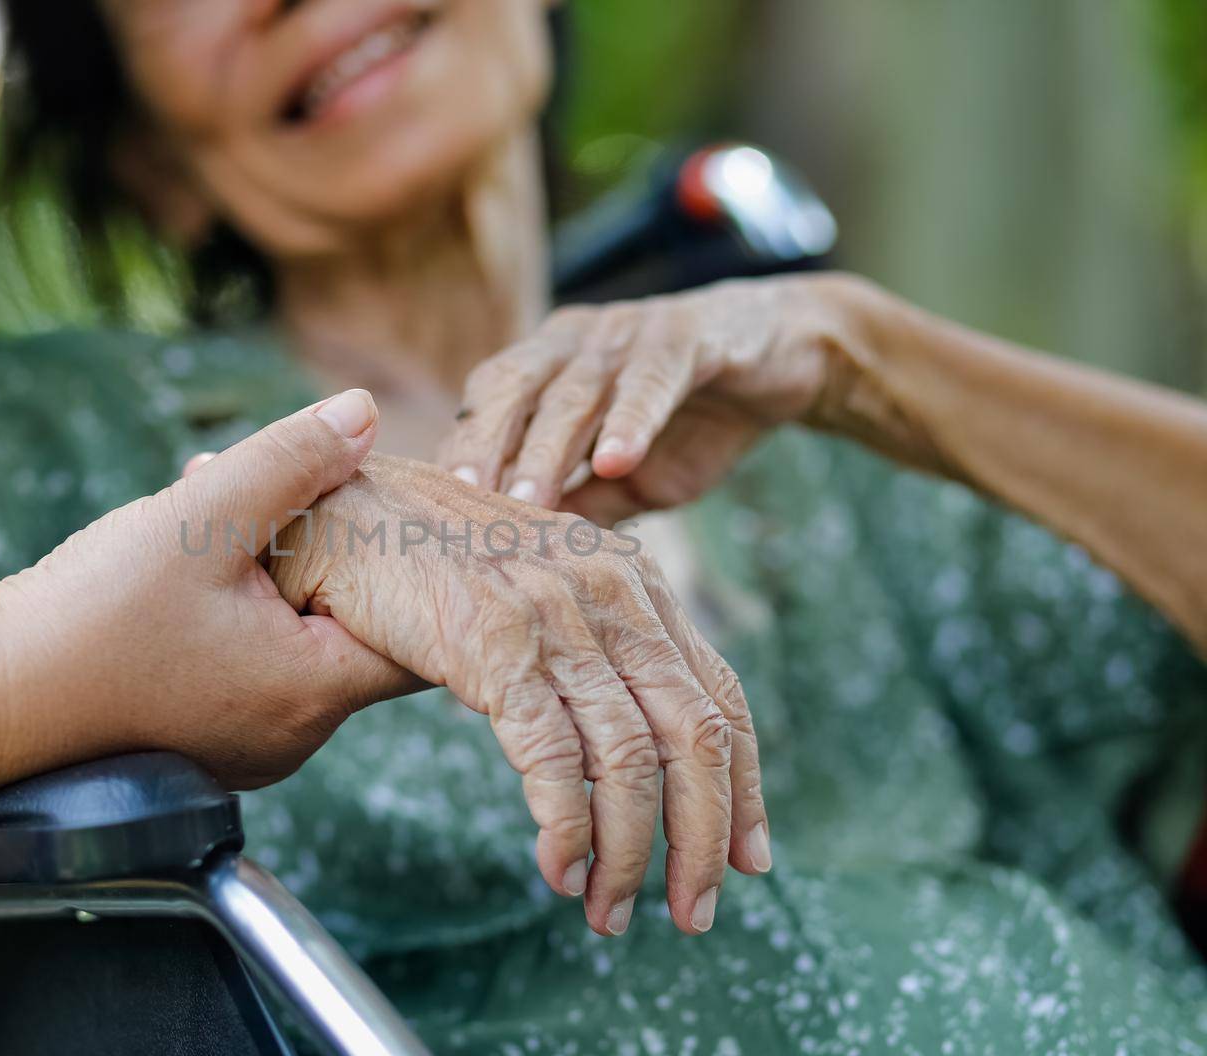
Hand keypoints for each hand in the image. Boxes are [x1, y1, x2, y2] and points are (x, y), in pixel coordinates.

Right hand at [0, 390, 419, 798]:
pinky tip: (198, 550)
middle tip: (312, 480)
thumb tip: (366, 413)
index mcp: (312, 693)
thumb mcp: (198, 519)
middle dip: (340, 545)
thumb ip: (291, 462)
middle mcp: (294, 735)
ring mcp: (249, 742)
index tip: (407, 498)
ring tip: (229, 502)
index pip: (420, 631)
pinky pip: (257, 657)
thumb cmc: (85, 619)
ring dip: (282, 565)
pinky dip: (246, 600)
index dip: (420, 559)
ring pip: (302, 635)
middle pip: (360, 627)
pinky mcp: (206, 733)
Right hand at [265, 456, 769, 936]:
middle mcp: (611, 592)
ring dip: (629, 856)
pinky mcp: (496, 644)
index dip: (745, 788)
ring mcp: (555, 616)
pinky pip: (555, 763)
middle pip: (697, 737)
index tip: (748, 858)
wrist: (338, 511)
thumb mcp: (536, 588)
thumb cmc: (427, 559)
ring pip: (631, 762)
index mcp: (631, 580)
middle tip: (693, 913)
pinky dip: (566, 832)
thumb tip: (626, 748)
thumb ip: (589, 647)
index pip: (722, 697)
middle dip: (705, 840)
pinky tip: (557, 870)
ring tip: (610, 913)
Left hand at [439, 274, 868, 524]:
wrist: (784, 357)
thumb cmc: (688, 420)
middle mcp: (571, 342)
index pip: (483, 408)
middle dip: (482, 449)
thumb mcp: (626, 478)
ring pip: (574, 390)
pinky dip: (632, 419)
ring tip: (526, 504)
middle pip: (509, 390)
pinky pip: (652, 379)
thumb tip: (519, 566)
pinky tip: (617, 460)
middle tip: (458, 509)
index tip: (427, 516)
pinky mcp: (686, 335)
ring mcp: (626, 333)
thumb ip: (576, 508)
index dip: (458, 456)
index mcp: (543, 368)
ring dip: (547, 449)